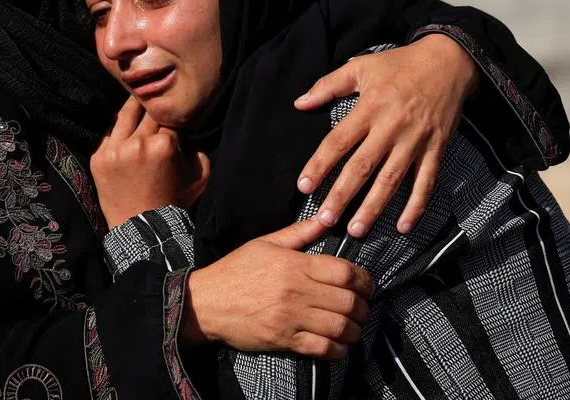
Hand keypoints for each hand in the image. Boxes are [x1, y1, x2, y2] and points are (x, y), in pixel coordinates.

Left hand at [90, 97, 210, 228]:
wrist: (143, 229)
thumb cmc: (174, 203)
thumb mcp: (200, 177)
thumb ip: (198, 149)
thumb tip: (187, 132)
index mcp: (164, 144)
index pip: (170, 118)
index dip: (174, 118)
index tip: (173, 119)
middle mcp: (138, 143)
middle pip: (147, 112)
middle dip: (154, 110)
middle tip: (156, 105)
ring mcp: (115, 150)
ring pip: (125, 115)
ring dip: (134, 108)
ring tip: (138, 100)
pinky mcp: (98, 158)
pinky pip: (108, 133)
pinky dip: (118, 131)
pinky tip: (123, 130)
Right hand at [182, 217, 372, 358]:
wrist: (204, 303)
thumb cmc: (234, 271)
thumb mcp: (264, 243)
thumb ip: (299, 233)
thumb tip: (325, 219)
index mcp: (294, 265)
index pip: (344, 272)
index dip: (363, 280)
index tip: (365, 284)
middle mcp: (296, 291)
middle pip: (347, 301)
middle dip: (363, 306)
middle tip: (362, 308)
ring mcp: (290, 317)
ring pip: (339, 327)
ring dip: (354, 330)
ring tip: (354, 327)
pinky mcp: (283, 340)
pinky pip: (321, 349)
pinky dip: (338, 350)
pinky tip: (339, 345)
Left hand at [294, 35, 478, 236]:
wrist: (448, 62)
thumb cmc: (399, 65)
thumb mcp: (361, 67)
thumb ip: (328, 85)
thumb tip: (299, 103)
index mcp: (369, 108)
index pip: (338, 141)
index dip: (320, 165)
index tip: (304, 187)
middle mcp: (391, 127)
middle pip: (362, 166)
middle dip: (342, 195)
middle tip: (325, 219)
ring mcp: (415, 141)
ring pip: (391, 180)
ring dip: (374, 207)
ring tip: (356, 229)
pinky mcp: (436, 149)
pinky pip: (426, 182)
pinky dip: (416, 205)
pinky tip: (403, 226)